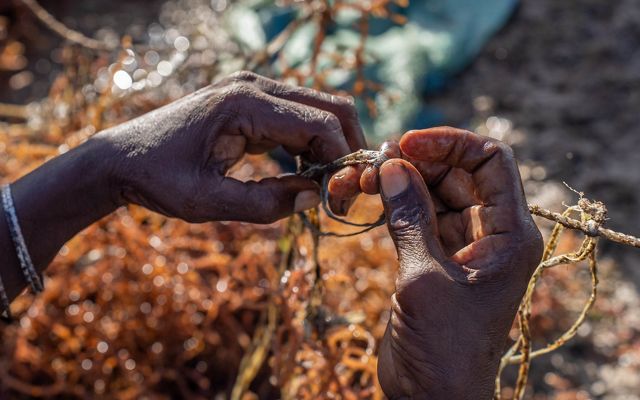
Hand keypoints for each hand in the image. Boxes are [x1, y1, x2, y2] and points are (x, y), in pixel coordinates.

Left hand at [99, 71, 365, 222]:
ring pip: (318, 112)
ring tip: (323, 190)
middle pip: (330, 108)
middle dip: (347, 150)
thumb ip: (266, 204)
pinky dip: (311, 145)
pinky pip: (297, 119)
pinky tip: (302, 176)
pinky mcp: (250, 103)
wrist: (119, 159)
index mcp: (245, 103)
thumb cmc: (157, 179)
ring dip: (331, 148)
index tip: (339, 200)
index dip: (341, 162)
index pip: (321, 123)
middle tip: (344, 193)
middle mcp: (255, 86)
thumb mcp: (208, 202)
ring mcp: (253, 90)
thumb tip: (316, 198)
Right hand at [360, 128, 542, 398]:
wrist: (432, 396)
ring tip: (360, 177)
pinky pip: (416, 216)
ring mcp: (460, 245)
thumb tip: (391, 165)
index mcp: (509, 233)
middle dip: (416, 162)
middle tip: (372, 161)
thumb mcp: (424, 276)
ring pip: (433, 193)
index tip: (407, 143)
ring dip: (399, 181)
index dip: (451, 144)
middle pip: (457, 174)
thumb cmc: (443, 345)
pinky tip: (366, 196)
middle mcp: (490, 233)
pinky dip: (393, 203)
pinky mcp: (433, 258)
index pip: (491, 161)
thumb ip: (410, 217)